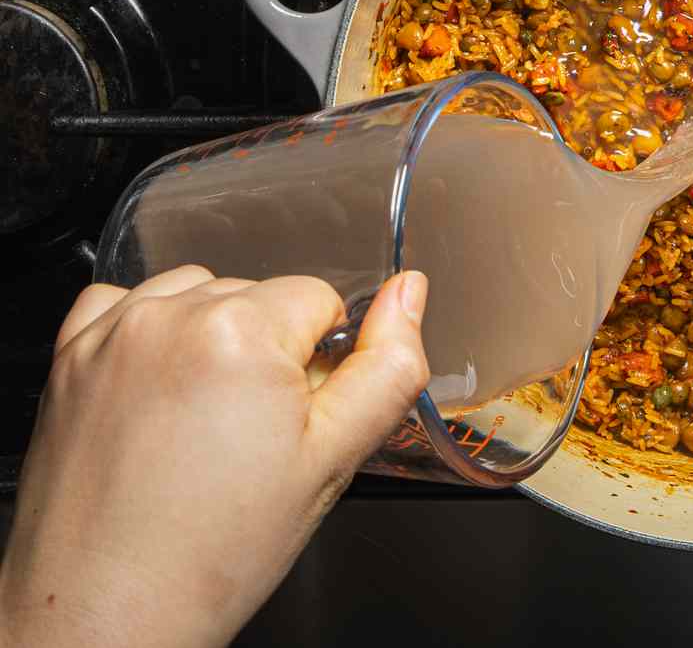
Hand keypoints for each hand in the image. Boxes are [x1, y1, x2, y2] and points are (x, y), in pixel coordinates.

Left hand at [0, 266, 429, 647]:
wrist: (104, 613)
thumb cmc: (214, 552)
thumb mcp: (334, 461)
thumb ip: (388, 367)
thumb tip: (408, 292)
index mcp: (242, 332)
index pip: (322, 301)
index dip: (321, 366)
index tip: (294, 424)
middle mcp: (171, 316)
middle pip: (261, 298)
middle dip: (269, 353)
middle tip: (248, 439)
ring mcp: (114, 333)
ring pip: (201, 295)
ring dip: (213, 338)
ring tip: (203, 421)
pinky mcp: (72, 355)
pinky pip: (127, 303)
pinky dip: (149, 333)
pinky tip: (160, 392)